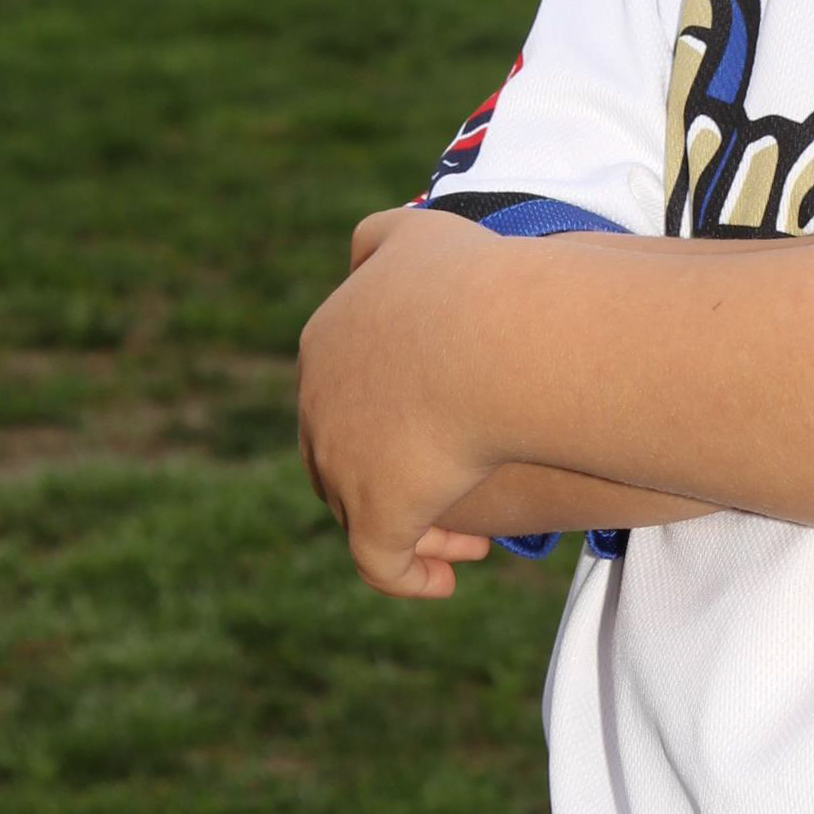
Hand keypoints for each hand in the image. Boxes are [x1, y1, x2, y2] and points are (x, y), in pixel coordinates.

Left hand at [297, 205, 512, 600]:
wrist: (495, 340)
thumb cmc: (471, 283)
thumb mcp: (418, 233)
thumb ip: (382, 239)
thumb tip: (362, 257)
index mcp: (324, 344)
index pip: (342, 390)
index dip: (392, 412)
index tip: (448, 423)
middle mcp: (319, 409)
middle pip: (344, 458)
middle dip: (401, 476)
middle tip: (461, 489)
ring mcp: (341, 467)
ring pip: (367, 513)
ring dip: (420, 530)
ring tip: (472, 542)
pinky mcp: (377, 516)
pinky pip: (385, 564)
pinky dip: (412, 576)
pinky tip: (447, 580)